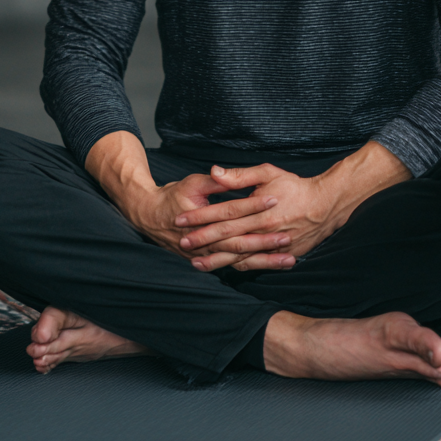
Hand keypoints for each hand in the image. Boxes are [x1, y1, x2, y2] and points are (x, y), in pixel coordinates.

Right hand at [124, 172, 290, 265]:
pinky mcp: (209, 260)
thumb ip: (214, 182)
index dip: (253, 204)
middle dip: (265, 241)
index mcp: (201, 217)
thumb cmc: (173, 196)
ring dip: (264, 260)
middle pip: (239, 241)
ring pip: (239, 259)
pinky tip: (271, 265)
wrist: (150, 217)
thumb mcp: (192, 183)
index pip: (232, 210)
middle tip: (288, 237)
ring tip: (289, 259)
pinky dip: (254, 266)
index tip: (274, 198)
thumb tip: (227, 174)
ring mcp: (206, 253)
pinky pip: (234, 266)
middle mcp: (204, 240)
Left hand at [175, 142, 411, 271]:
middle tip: (181, 242)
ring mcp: (272, 244)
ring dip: (216, 260)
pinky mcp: (281, 254)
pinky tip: (224, 269)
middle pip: (227, 237)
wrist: (327, 204)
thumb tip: (214, 171)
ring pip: (239, 255)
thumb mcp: (267, 173)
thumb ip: (239, 176)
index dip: (200, 216)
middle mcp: (264, 229)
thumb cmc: (295, 185)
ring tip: (196, 263)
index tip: (181, 219)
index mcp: (258, 208)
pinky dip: (238, 266)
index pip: (222, 213)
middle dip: (202, 240)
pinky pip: (256, 263)